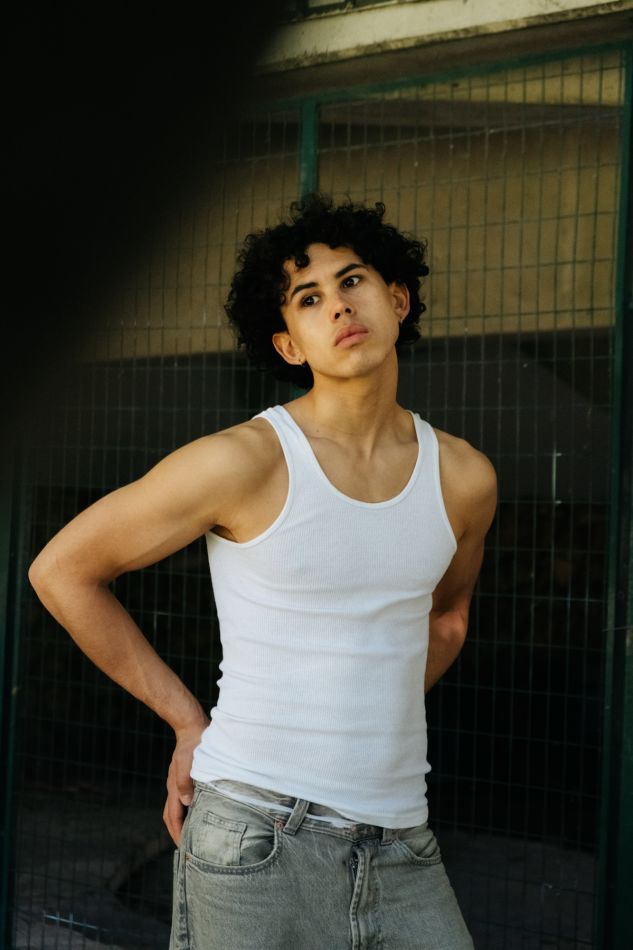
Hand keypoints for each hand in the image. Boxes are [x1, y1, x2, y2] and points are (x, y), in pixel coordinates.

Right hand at [163, 717, 208, 844]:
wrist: (192, 727)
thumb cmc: (193, 745)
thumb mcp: (188, 763)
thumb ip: (185, 783)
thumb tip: (187, 803)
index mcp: (174, 787)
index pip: (173, 817)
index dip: (178, 833)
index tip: (184, 847)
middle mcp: (174, 788)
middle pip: (171, 817)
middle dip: (177, 833)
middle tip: (187, 849)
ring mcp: (178, 783)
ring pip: (175, 810)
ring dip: (181, 824)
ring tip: (191, 837)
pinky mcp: (184, 779)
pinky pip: (181, 801)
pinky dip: (186, 813)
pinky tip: (196, 814)